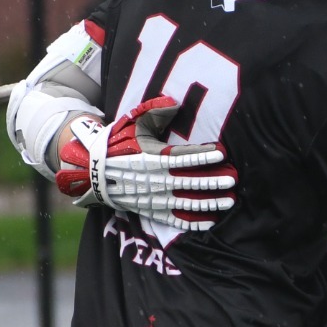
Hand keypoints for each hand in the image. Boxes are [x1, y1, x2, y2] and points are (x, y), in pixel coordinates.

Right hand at [55, 95, 236, 229]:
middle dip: (212, 181)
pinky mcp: (151, 210)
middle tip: (233, 180)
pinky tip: (211, 221)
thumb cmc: (118, 144)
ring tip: (229, 202)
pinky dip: (193, 223)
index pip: (182, 157)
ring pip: (186, 203)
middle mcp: (155, 179)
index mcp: (152, 157)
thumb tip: (176, 104)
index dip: (202, 155)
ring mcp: (153, 198)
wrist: (92, 172)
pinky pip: (175, 219)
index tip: (221, 153)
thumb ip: (155, 112)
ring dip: (209, 203)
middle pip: (189, 181)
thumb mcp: (133, 123)